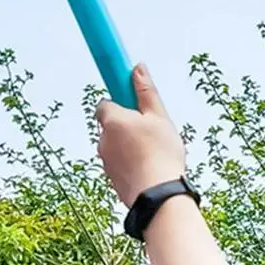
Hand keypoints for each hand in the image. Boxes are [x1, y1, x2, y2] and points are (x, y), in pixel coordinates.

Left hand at [95, 64, 185, 206]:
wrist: (158, 196)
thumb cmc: (160, 155)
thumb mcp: (158, 116)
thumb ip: (146, 91)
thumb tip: (137, 68)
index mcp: (112, 120)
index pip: (105, 103)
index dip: (120, 102)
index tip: (132, 104)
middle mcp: (103, 139)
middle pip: (111, 125)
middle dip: (127, 125)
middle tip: (150, 131)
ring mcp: (106, 160)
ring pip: (116, 145)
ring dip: (129, 145)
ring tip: (153, 152)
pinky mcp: (111, 177)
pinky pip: (120, 163)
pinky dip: (130, 163)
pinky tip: (148, 167)